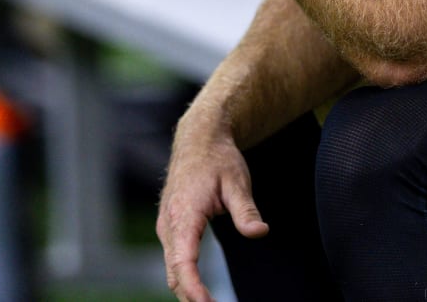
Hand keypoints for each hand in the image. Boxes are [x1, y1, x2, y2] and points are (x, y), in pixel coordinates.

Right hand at [157, 119, 269, 301]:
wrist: (199, 140)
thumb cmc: (218, 160)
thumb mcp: (237, 181)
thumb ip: (246, 211)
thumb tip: (260, 233)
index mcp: (184, 215)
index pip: (183, 262)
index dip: (194, 289)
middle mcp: (169, 224)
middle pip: (175, 273)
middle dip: (192, 297)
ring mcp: (166, 227)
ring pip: (172, 269)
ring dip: (187, 291)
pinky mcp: (170, 228)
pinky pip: (173, 260)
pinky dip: (184, 278)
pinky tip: (199, 291)